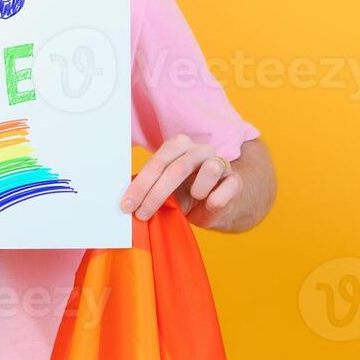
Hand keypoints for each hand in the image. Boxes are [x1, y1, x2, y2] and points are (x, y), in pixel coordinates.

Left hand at [119, 133, 240, 227]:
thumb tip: (124, 202)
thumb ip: (147, 189)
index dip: (141, 185)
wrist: (217, 206)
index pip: (157, 162)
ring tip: (193, 198)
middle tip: (142, 214)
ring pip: (210, 169)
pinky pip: (227, 188)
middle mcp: (200, 149)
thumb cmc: (185, 196)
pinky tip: (209, 203)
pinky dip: (215, 199)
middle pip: (177, 168)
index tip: (127, 206)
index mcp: (179, 146)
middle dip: (156, 194)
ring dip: (196, 190)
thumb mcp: (163, 190)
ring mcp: (221, 163)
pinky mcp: (235, 180)